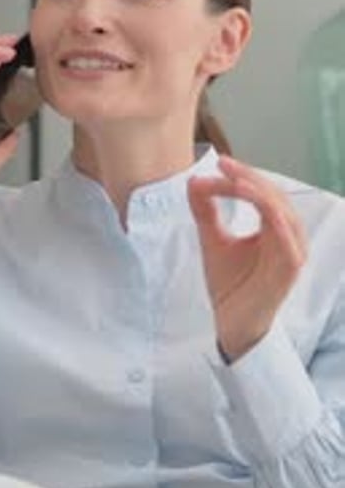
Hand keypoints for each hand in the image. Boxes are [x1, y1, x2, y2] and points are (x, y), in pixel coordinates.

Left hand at [188, 156, 306, 360]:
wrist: (233, 324)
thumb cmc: (231, 285)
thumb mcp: (213, 241)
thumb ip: (205, 211)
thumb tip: (194, 181)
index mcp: (274, 227)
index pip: (262, 192)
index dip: (242, 175)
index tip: (217, 163)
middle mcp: (288, 236)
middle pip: (274, 195)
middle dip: (248, 177)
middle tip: (223, 164)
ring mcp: (292, 251)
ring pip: (281, 210)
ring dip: (258, 191)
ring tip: (233, 180)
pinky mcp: (290, 267)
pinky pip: (286, 235)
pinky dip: (271, 214)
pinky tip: (254, 200)